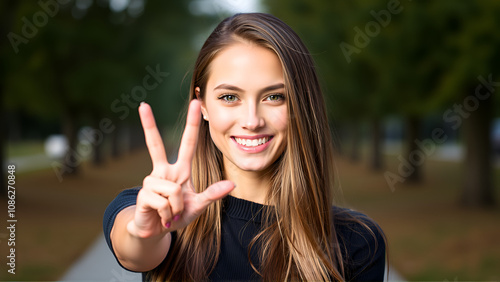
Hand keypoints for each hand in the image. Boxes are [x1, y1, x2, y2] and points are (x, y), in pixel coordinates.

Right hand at [128, 100, 234, 237]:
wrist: (155, 233)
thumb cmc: (176, 217)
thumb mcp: (198, 206)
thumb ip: (212, 194)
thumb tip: (232, 184)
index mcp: (179, 170)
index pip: (187, 143)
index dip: (191, 124)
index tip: (194, 103)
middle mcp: (163, 172)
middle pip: (154, 145)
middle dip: (148, 124)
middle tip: (142, 104)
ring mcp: (151, 182)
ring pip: (173, 191)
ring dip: (177, 209)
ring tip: (171, 214)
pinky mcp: (143, 195)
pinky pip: (165, 203)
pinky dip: (169, 215)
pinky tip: (162, 217)